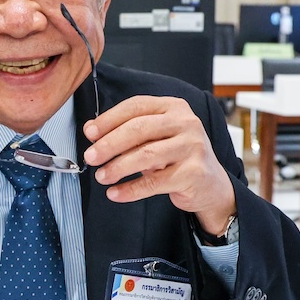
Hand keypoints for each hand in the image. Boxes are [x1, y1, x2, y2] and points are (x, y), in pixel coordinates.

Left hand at [82, 96, 234, 234]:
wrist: (210, 184)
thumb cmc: (177, 156)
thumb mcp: (155, 137)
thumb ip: (128, 130)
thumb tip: (91, 131)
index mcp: (173, 107)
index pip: (136, 106)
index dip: (109, 119)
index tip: (89, 133)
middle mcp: (186, 123)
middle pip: (139, 129)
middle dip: (109, 144)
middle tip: (91, 157)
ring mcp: (192, 147)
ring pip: (146, 155)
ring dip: (118, 167)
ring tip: (101, 176)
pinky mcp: (193, 173)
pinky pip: (154, 182)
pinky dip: (131, 189)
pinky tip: (115, 193)